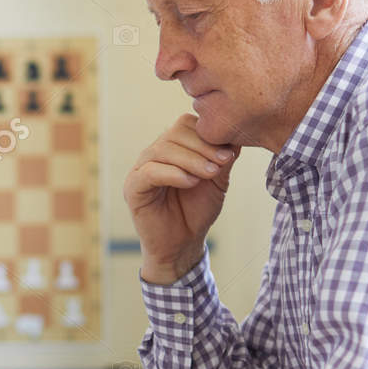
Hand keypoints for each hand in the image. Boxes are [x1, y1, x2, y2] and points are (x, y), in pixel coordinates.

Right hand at [122, 114, 237, 283]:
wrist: (182, 244)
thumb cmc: (197, 211)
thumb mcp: (217, 181)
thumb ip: (222, 158)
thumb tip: (234, 136)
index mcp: (173, 148)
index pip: (186, 124)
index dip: (208, 134)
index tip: (229, 153)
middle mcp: (154, 154)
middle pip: (174, 133)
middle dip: (203, 146)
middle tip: (222, 163)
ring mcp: (141, 169)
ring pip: (163, 149)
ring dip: (191, 160)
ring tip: (210, 174)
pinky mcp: (133, 187)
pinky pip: (150, 171)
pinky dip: (173, 174)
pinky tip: (191, 182)